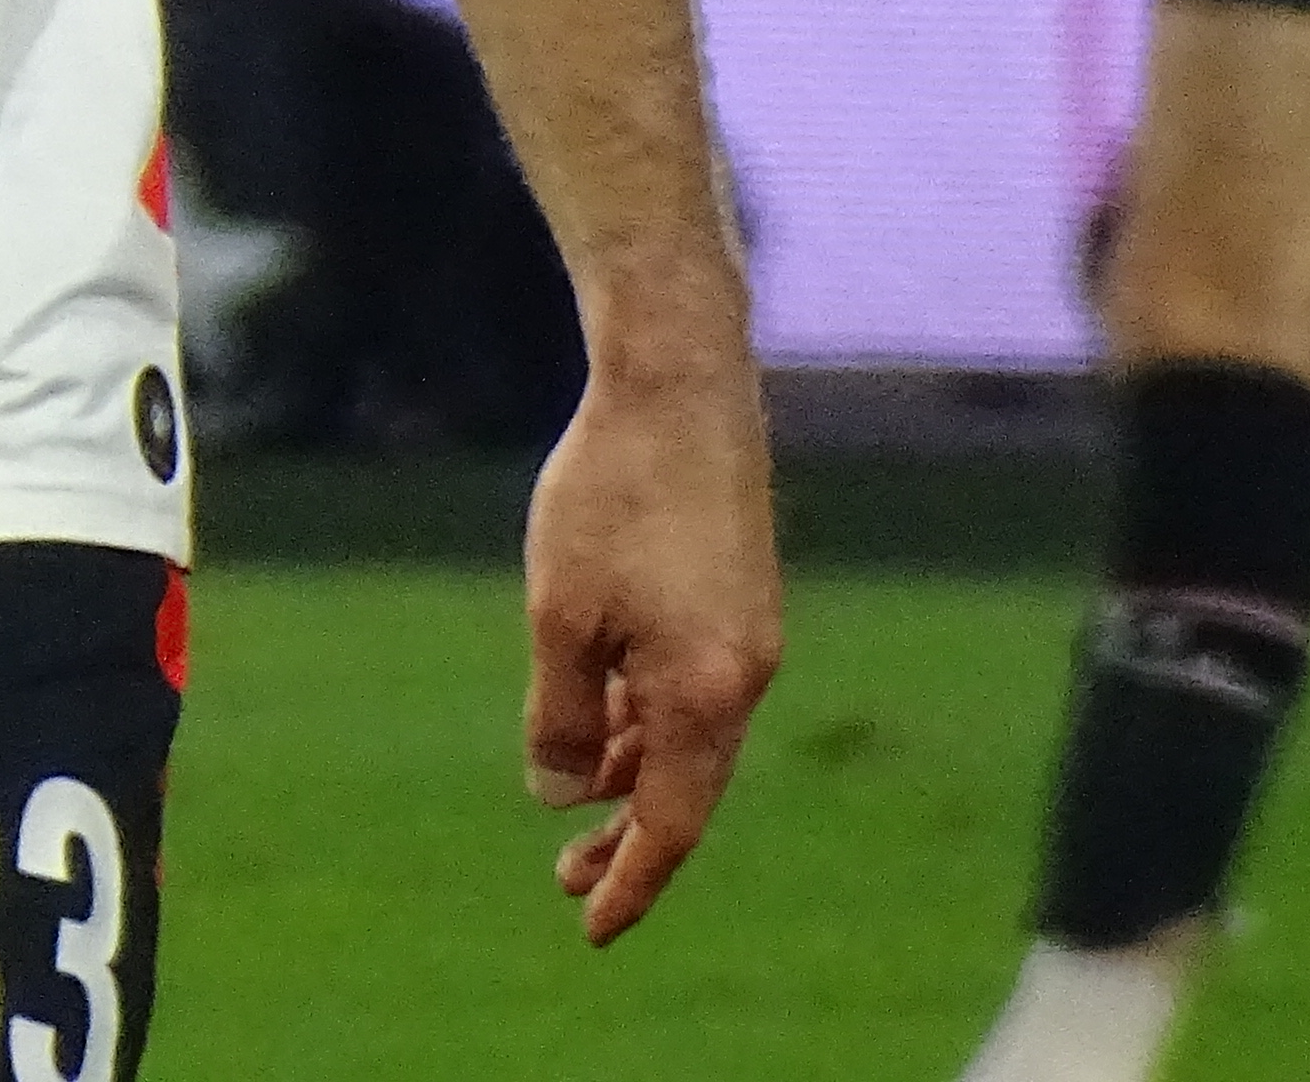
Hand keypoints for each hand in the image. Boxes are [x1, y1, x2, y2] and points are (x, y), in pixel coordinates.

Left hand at [519, 337, 780, 943]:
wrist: (679, 383)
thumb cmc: (610, 495)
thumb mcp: (561, 617)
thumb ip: (564, 718)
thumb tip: (563, 796)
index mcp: (706, 694)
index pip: (672, 824)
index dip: (631, 881)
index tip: (591, 926)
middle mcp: (745, 676)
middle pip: (688, 789)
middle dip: (629, 839)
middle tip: (566, 881)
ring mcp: (749, 635)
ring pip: (689, 737)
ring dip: (635, 775)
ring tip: (578, 806)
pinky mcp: (739, 596)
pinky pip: (694, 689)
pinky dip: (650, 718)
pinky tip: (608, 720)